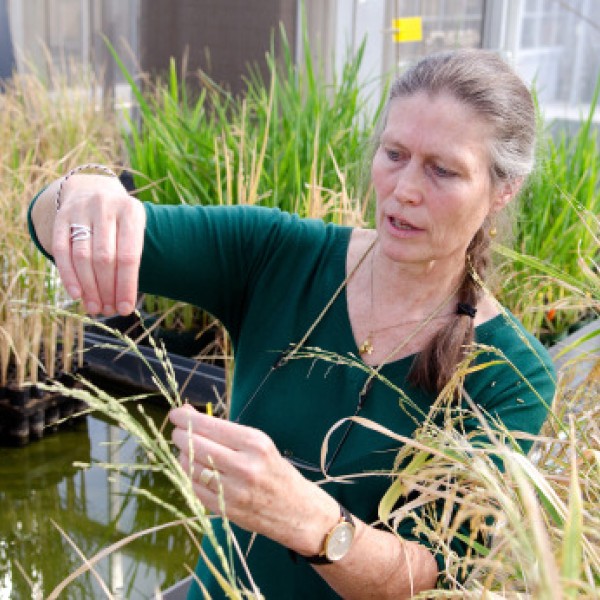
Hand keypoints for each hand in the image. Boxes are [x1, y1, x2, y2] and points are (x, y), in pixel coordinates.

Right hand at [51, 174, 145, 315]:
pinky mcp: (61, 216)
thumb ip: (131, 260)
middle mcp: (105, 206)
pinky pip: (61, 251)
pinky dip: (68, 276)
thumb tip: (123, 302)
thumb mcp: (134, 231)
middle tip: (108, 310)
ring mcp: (80, 209)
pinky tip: (76, 294)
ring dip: (89, 288)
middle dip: (107, 289)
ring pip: (82, 257)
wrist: (94, 190)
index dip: (126, 285)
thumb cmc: (121, 222)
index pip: (129, 256)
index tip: (126, 308)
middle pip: (104, 258)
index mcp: (131, 211)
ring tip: (95, 307)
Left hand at [169, 404, 339, 555]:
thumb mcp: (259, 444)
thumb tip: (189, 414)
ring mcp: (233, 490)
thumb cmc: (276, 471)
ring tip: (187, 450)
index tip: (176, 413)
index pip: (210, 426)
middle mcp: (244, 465)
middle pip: (196, 445)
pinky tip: (194, 469)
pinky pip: (194, 488)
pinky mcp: (225, 509)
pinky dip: (189, 475)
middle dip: (181, 436)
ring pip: (191, 467)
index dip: (187, 419)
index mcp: (255, 443)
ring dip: (183, 456)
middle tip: (177, 432)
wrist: (297, 511)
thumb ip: (225, 431)